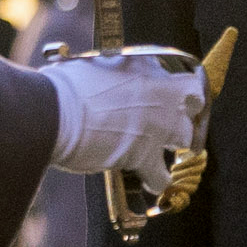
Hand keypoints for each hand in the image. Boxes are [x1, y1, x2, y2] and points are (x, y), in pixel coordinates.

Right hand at [45, 49, 209, 190]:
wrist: (51, 111)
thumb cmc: (63, 86)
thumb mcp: (94, 66)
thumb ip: (113, 73)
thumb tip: (104, 77)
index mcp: (146, 67)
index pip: (180, 75)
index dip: (179, 89)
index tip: (171, 97)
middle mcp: (159, 93)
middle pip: (194, 102)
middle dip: (187, 113)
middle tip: (173, 123)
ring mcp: (157, 124)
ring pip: (187, 137)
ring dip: (176, 145)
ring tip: (160, 150)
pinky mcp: (145, 155)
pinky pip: (162, 176)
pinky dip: (156, 180)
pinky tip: (149, 180)